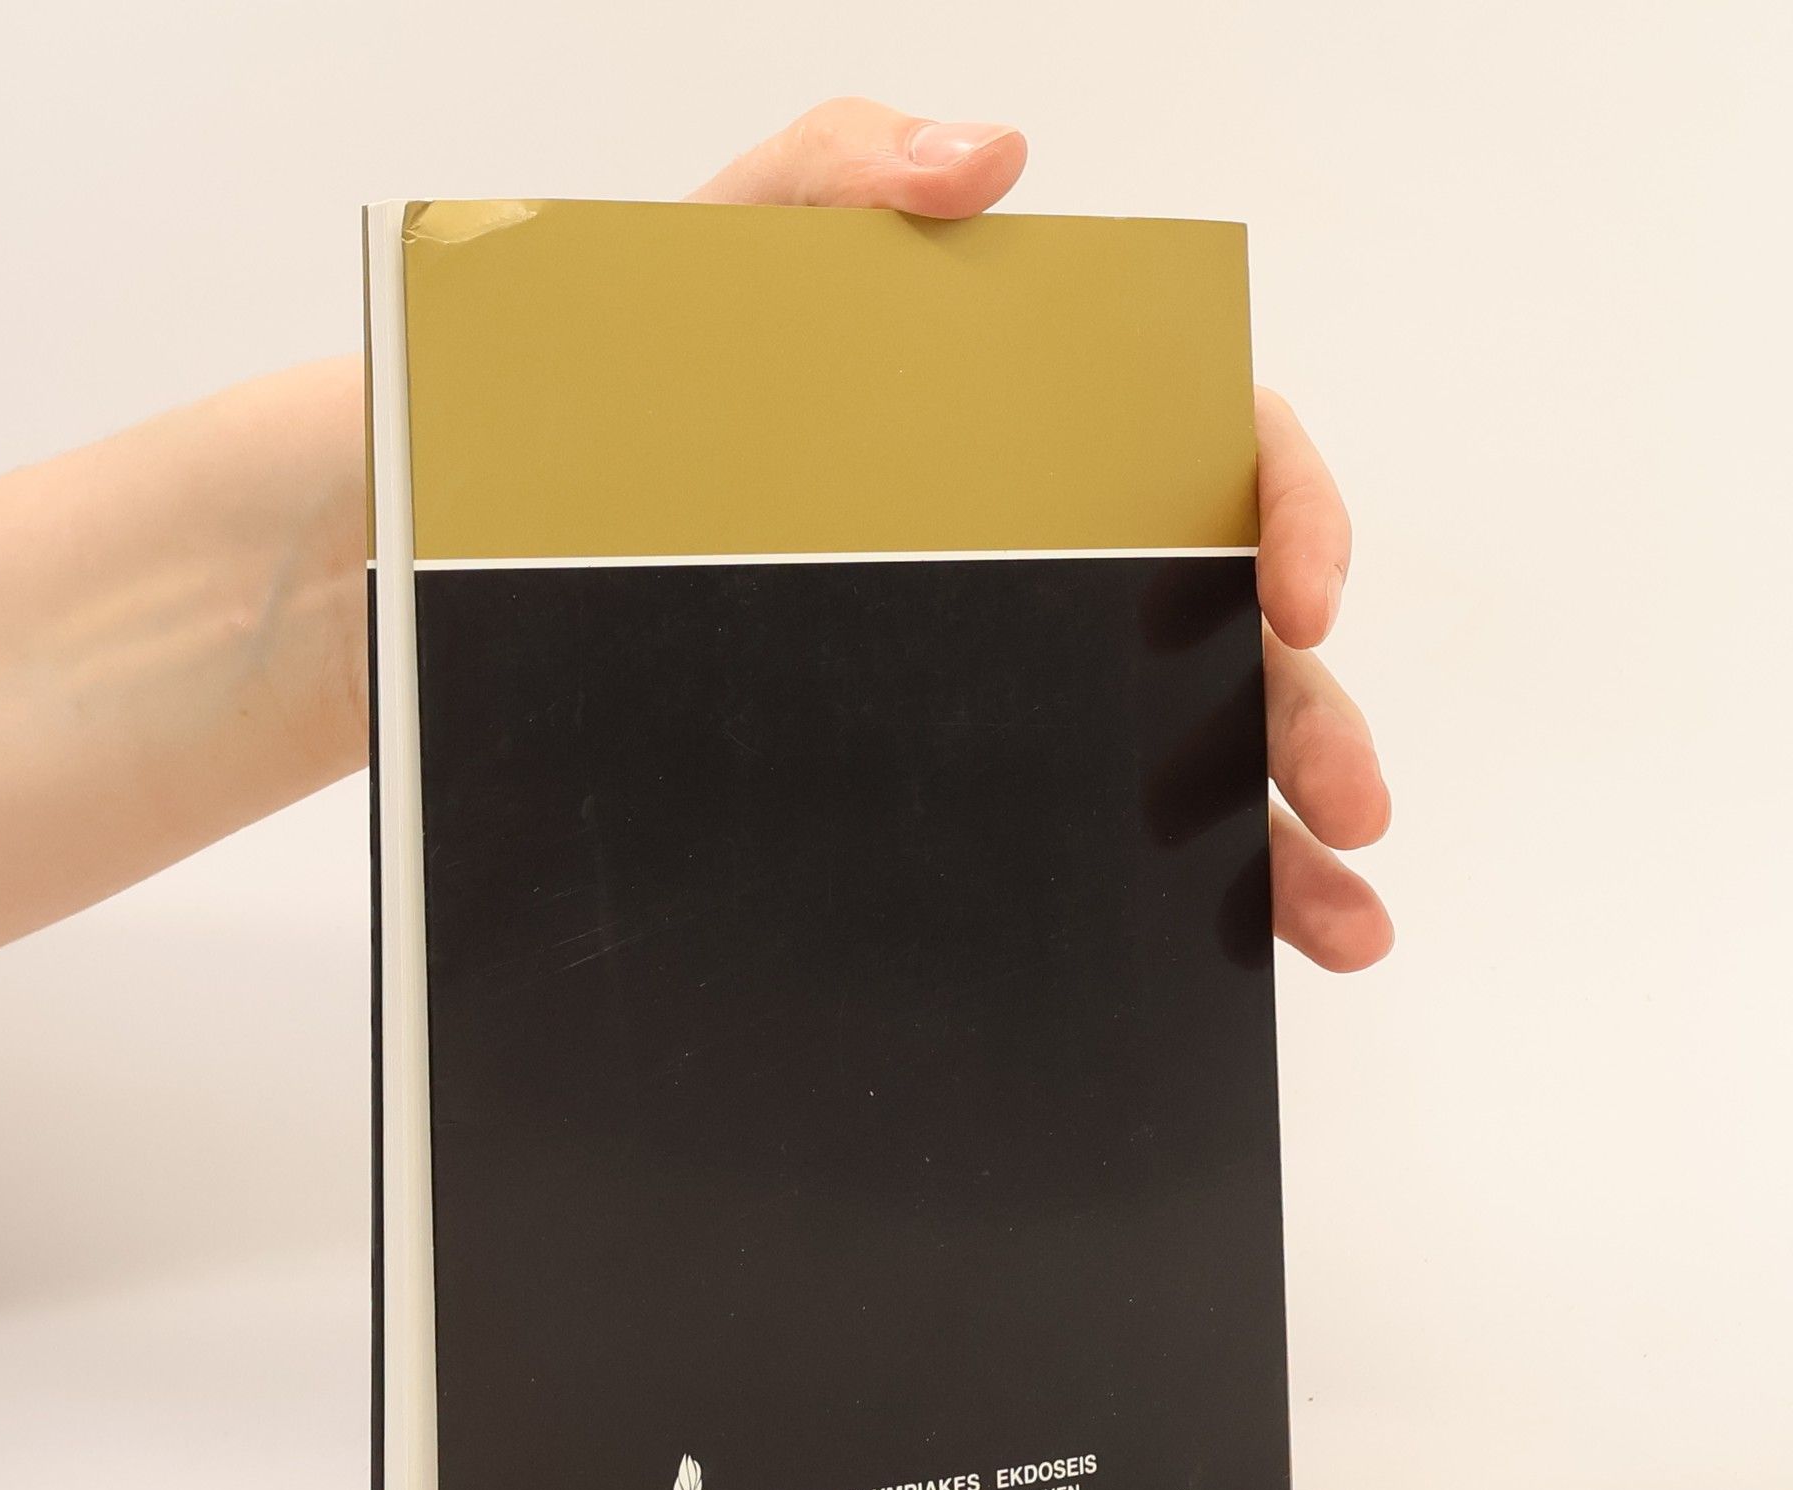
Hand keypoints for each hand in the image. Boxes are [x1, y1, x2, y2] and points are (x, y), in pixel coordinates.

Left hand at [692, 99, 1392, 973]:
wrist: (521, 541)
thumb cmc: (630, 393)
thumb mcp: (723, 260)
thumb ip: (839, 172)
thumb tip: (990, 155)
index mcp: (1050, 430)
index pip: (1220, 457)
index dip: (1293, 516)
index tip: (1305, 599)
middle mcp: (1059, 560)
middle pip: (1232, 634)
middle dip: (1312, 720)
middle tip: (1353, 805)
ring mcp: (1018, 669)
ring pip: (1189, 752)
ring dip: (1282, 841)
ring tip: (1342, 926)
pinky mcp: (958, 766)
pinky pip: (1085, 826)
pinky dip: (1175, 887)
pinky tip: (1230, 949)